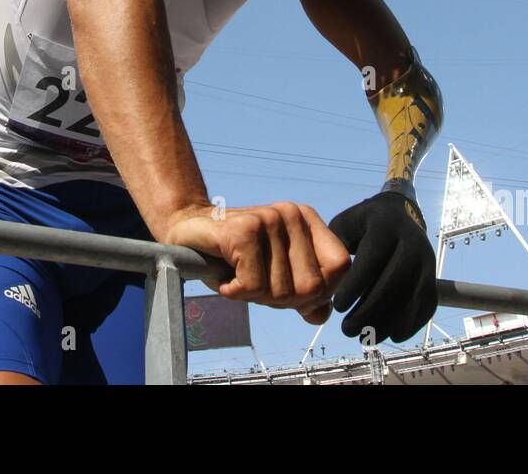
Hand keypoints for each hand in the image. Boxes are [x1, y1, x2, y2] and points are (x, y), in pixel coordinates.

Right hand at [164, 202, 349, 323]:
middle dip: (283, 300)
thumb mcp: (274, 275)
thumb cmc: (234, 256)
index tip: (291, 292)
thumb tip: (321, 314)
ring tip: (238, 276)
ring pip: (282, 290)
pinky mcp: (244, 230)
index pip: (340, 266)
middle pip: (312, 286)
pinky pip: (254, 286)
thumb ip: (303, 294)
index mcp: (307, 220)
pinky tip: (226, 278)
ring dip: (255, 296)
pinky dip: (236, 292)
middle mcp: (292, 214)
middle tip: (256, 285)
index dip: (322, 290)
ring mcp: (269, 218)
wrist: (187, 232)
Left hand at [328, 191, 437, 342]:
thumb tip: (324, 281)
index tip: (338, 306)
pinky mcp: (433, 278)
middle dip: (369, 310)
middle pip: (395, 281)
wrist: (398, 215)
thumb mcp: (345, 224)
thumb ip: (333, 247)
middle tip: (347, 329)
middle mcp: (411, 242)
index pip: (373, 258)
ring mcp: (426, 261)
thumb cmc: (362, 225)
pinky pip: (427, 305)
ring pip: (412, 297)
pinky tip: (391, 335)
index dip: (356, 285)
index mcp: (385, 226)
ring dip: (388, 323)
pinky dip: (410, 324)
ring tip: (364, 338)